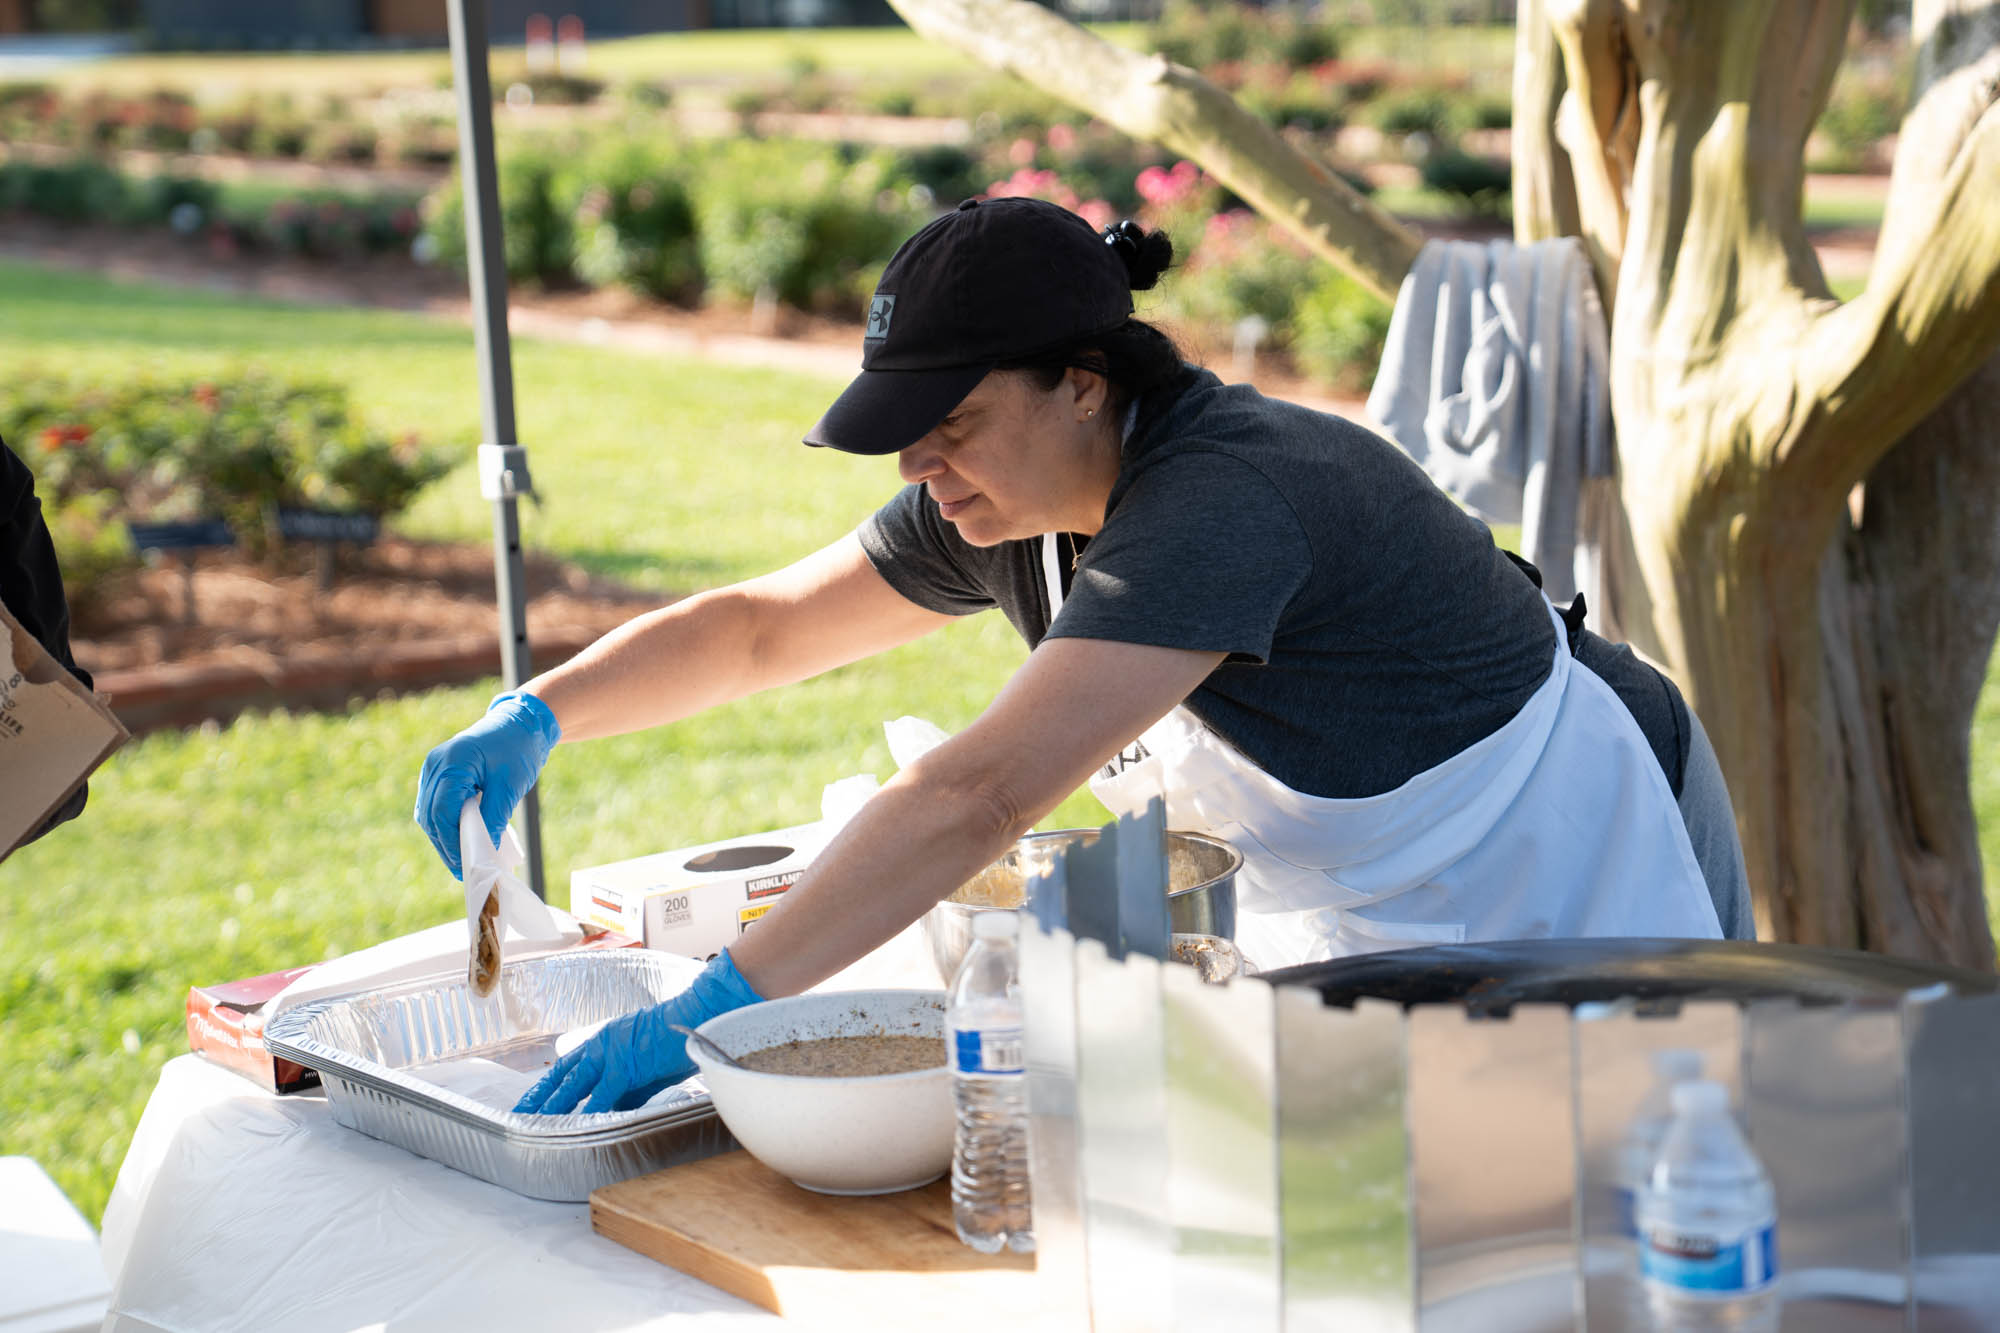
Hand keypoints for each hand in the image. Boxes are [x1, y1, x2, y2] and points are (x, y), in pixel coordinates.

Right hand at [414, 690, 560, 878]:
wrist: (520, 723)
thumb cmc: (518, 749)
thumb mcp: (510, 785)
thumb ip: (494, 816)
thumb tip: (485, 850)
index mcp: (451, 763)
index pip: (442, 813)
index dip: (451, 843)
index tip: (465, 866)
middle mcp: (435, 765)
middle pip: (430, 816)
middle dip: (445, 846)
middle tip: (463, 871)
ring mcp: (433, 768)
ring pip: (428, 813)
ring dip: (443, 837)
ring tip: (462, 860)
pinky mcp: (438, 773)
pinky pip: (434, 805)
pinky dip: (445, 824)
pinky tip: (460, 840)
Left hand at [515, 950, 765, 1114]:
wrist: (698, 1015)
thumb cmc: (680, 1037)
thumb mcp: (646, 1062)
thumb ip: (628, 1085)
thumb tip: (614, 1109)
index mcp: (606, 1040)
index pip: (568, 1066)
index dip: (548, 1084)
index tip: (533, 1099)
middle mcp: (602, 1044)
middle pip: (562, 1075)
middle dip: (540, 1097)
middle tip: (518, 1115)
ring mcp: (611, 1054)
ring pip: (572, 1085)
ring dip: (552, 1106)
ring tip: (533, 1124)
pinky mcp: (626, 1066)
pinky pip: (602, 1096)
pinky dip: (588, 1112)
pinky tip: (575, 1126)